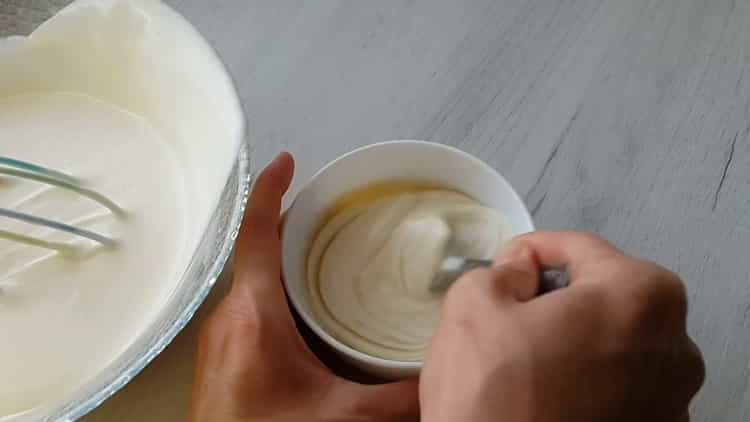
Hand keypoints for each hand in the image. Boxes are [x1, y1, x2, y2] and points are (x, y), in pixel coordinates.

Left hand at [188, 153, 418, 421]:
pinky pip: (252, 310)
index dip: (271, 190)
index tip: (288, 162)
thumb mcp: (348, 417)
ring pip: (253, 283)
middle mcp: (230, 322)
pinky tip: (306, 313)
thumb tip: (442, 376)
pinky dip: (278, 295)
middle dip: (289, 225)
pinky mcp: (227, 363)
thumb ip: (402, 394)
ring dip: (284, 262)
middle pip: (256, 253)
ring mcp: (223, 343)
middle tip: (324, 210)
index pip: (256, 234)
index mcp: (254, 318)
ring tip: (321, 252)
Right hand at [420, 232, 704, 421]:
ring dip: (571, 338)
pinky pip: (618, 384)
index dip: (532, 250)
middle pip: (604, 294)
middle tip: (511, 313)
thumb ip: (502, 268)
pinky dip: (584, 378)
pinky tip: (544, 393)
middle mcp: (675, 346)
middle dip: (556, 296)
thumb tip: (520, 270)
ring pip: (612, 340)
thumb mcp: (474, 305)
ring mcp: (671, 397)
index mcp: (639, 296)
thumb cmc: (495, 399)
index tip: (507, 264)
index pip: (579, 247)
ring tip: (523, 359)